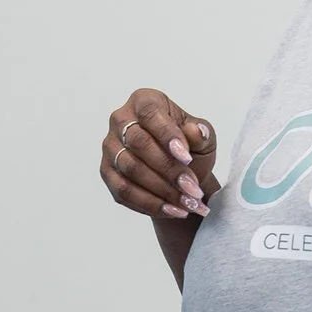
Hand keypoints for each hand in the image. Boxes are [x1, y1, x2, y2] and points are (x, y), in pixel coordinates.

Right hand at [101, 89, 219, 220]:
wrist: (179, 173)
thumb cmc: (190, 148)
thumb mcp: (204, 139)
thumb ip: (202, 134)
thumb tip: (197, 132)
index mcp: (144, 101)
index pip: (150, 113)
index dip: (167, 135)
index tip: (187, 158)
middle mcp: (120, 120)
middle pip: (138, 143)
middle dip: (168, 169)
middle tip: (193, 189)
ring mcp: (110, 147)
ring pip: (130, 170)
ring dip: (161, 191)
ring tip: (188, 203)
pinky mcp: (107, 173)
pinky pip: (123, 191)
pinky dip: (150, 204)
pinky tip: (173, 210)